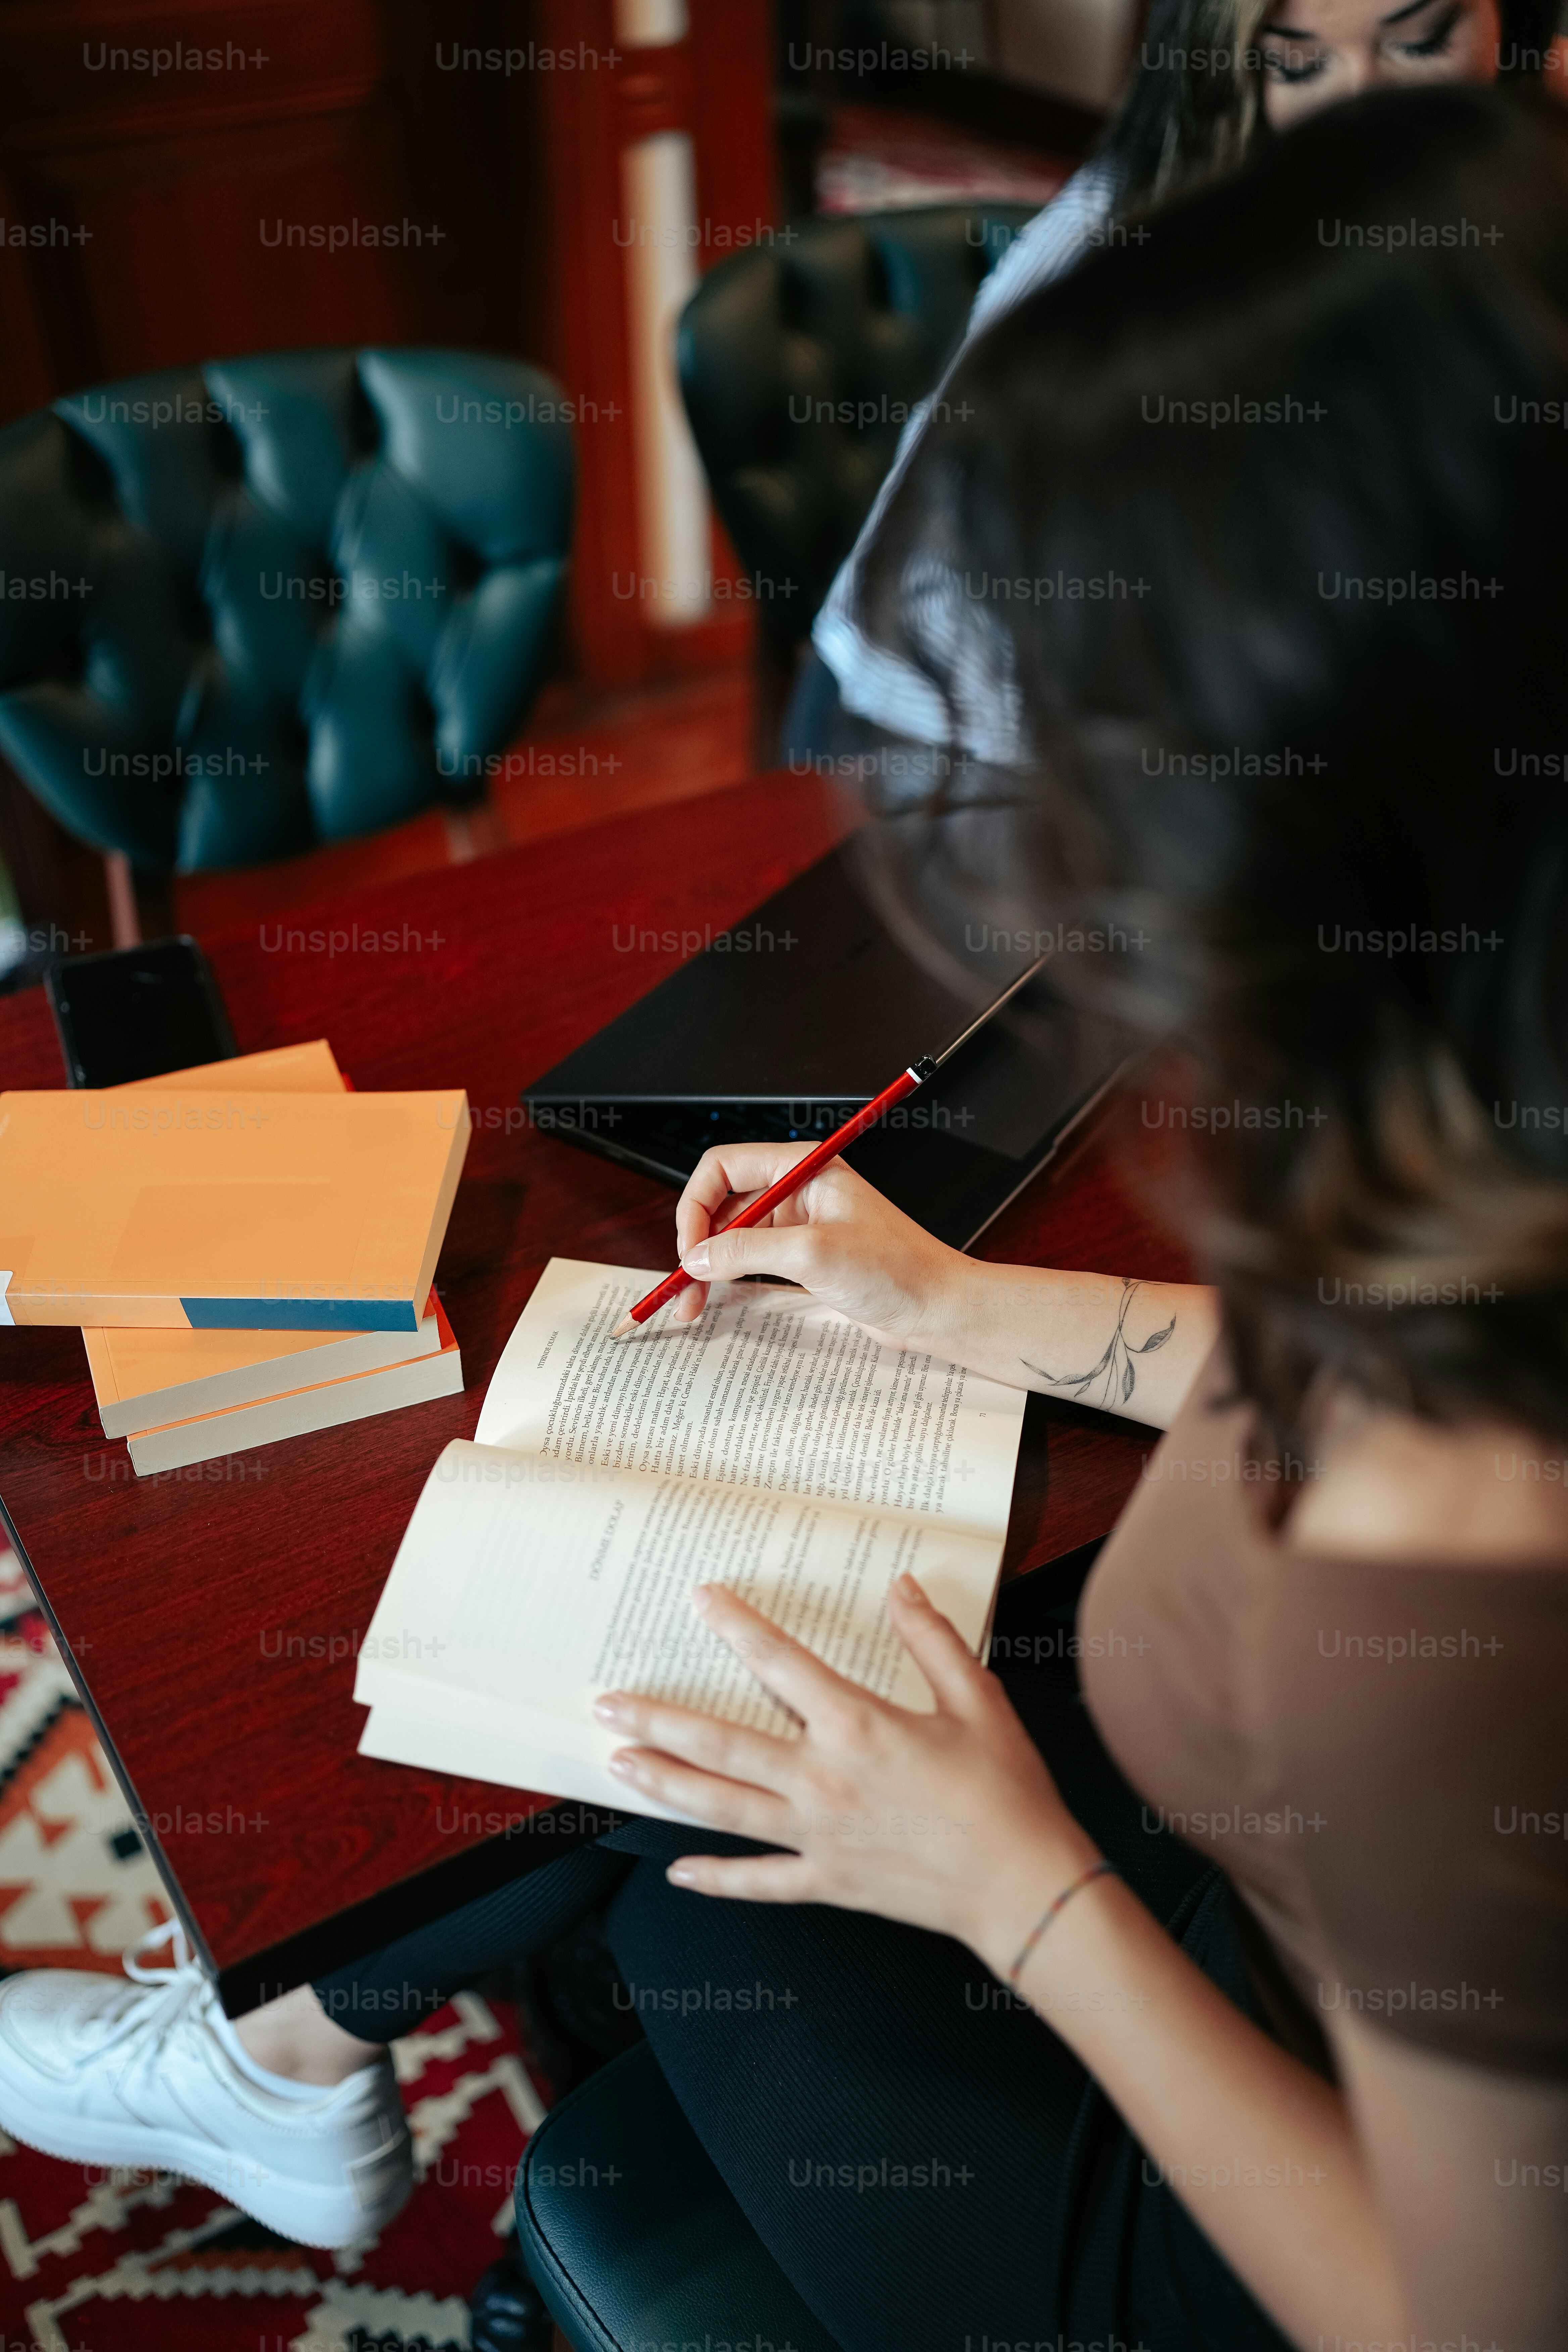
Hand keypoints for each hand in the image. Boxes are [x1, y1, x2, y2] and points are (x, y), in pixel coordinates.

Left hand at [594, 1577, 1100, 1977]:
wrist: (1022, 1885)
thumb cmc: (1005, 1791)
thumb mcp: (977, 1699)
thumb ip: (931, 1639)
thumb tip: (901, 1587)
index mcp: (857, 1727)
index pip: (780, 1663)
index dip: (737, 1626)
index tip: (702, 1600)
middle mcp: (823, 1780)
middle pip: (721, 1743)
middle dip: (658, 1719)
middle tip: (608, 1701)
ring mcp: (818, 1836)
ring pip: (722, 1808)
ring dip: (665, 1784)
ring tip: (618, 1763)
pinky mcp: (827, 1882)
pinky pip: (759, 1882)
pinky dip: (716, 1878)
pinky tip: (678, 1872)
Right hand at [670, 1140, 966, 1349]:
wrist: (937, 1307)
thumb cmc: (898, 1269)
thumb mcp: (813, 1254)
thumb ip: (748, 1249)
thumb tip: (697, 1256)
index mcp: (803, 1169)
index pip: (725, 1167)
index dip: (697, 1204)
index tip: (690, 1246)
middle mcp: (798, 1191)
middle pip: (723, 1204)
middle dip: (697, 1242)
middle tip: (684, 1284)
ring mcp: (801, 1225)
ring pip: (733, 1236)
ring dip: (708, 1266)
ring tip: (692, 1303)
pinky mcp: (804, 1257)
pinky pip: (752, 1259)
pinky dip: (729, 1278)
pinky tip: (716, 1298)